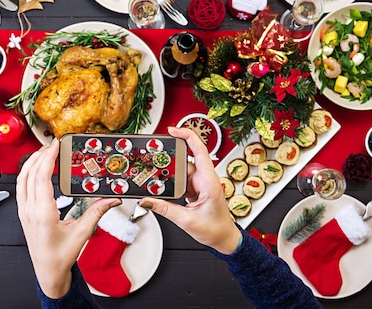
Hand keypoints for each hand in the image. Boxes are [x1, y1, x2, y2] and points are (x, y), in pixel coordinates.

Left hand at [16, 139, 120, 297]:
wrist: (48, 273)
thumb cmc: (60, 257)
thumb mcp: (82, 234)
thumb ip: (97, 212)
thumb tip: (112, 198)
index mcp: (42, 213)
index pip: (40, 177)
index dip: (47, 158)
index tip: (55, 145)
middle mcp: (29, 210)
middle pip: (29, 174)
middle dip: (40, 155)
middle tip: (53, 144)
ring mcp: (23, 212)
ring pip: (21, 179)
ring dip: (31, 162)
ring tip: (44, 152)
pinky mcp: (23, 213)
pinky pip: (21, 187)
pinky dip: (28, 173)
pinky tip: (36, 169)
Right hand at [139, 127, 240, 253]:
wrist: (224, 239)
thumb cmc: (215, 230)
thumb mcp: (187, 221)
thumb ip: (164, 209)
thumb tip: (146, 200)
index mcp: (209, 182)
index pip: (200, 150)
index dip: (187, 136)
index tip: (172, 130)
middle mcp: (205, 179)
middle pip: (186, 159)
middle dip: (169, 157)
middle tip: (154, 156)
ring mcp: (200, 183)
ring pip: (181, 170)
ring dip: (168, 173)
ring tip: (154, 175)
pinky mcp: (195, 188)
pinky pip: (181, 180)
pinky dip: (170, 181)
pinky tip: (161, 185)